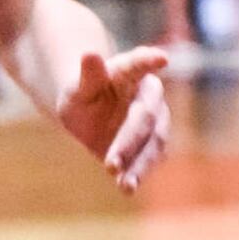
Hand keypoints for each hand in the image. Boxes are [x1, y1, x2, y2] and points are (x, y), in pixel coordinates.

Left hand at [58, 47, 169, 193]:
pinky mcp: (155, 142)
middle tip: (109, 164)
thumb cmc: (82, 96)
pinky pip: (151, 158)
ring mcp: (156, 118)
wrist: (90, 116)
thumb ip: (87, 75)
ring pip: (155, 141)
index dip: (149, 60)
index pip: (138, 64)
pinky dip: (139, 173)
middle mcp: (147, 93)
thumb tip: (89, 53)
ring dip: (140, 164)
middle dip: (129, 141)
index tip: (161, 58)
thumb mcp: (77, 88)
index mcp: (127, 71)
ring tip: (124, 185)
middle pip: (146, 116)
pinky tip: (127, 187)